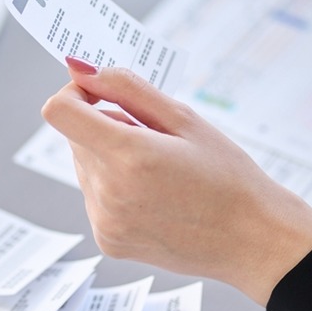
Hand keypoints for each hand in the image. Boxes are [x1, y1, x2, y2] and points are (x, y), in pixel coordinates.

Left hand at [41, 58, 311, 305]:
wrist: (252, 239)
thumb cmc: (227, 176)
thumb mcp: (184, 118)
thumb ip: (127, 88)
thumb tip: (82, 69)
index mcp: (128, 156)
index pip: (60, 111)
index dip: (75, 93)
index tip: (100, 93)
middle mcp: (108, 193)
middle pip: (75, 137)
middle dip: (105, 127)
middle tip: (155, 138)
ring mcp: (105, 222)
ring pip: (84, 166)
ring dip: (109, 157)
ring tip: (160, 172)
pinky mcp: (108, 241)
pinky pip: (95, 197)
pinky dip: (115, 187)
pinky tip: (155, 197)